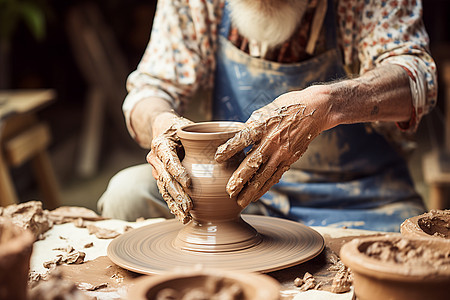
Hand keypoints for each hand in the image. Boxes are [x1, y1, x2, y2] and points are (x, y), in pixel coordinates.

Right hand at [146, 114, 193, 222]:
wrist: (163, 129)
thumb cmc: (181, 127)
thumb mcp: (188, 126)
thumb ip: (202, 135)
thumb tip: (231, 139)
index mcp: (161, 144)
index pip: (168, 159)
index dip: (178, 171)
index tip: (189, 183)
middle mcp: (155, 158)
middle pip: (165, 178)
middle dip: (177, 194)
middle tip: (189, 207)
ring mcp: (156, 169)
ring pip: (165, 189)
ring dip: (175, 204)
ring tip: (185, 216)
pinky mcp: (160, 178)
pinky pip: (166, 193)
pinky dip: (174, 205)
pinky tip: (181, 216)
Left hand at [215, 87, 331, 207]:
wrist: (315, 110)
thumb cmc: (285, 107)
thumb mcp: (264, 112)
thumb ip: (250, 127)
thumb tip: (234, 141)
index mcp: (263, 125)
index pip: (242, 138)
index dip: (229, 149)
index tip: (217, 158)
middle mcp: (272, 141)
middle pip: (253, 162)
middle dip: (240, 179)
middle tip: (228, 192)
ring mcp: (282, 152)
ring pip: (264, 175)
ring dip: (252, 190)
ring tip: (240, 202)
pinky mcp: (289, 159)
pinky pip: (275, 176)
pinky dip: (265, 188)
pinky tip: (256, 196)